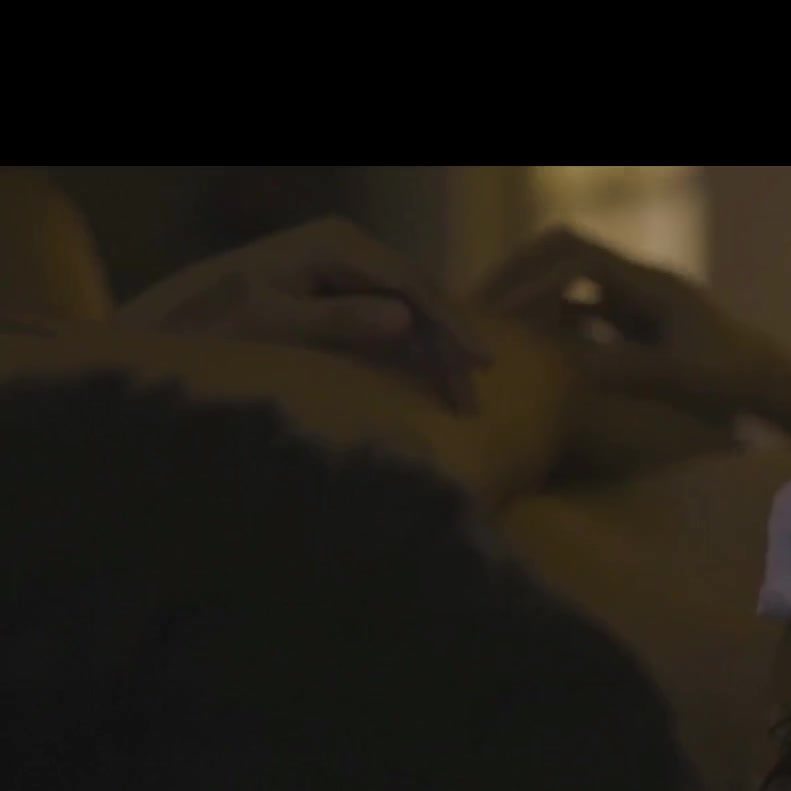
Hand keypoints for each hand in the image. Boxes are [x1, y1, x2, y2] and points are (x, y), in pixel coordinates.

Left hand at [115, 217, 487, 410]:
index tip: (480, 365)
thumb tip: (405, 318)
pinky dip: (413, 350)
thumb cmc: (211, 326)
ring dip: (435, 353)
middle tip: (472, 401)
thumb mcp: (271, 324)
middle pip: (418, 296)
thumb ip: (337, 320)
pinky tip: (427, 380)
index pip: (411, 284)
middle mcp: (346, 246)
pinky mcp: (337, 289)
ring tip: (459, 401)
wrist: (166, 324)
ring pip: (410, 308)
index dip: (450, 326)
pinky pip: (391, 316)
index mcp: (336, 244)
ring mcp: (343, 266)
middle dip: (449, 347)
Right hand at [476, 227, 790, 441]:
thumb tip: (565, 364)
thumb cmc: (733, 380)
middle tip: (477, 305)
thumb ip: (625, 367)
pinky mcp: (637, 322)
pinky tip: (529, 349)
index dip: (532, 278)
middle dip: (519, 273)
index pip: (576, 257)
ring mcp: (638, 299)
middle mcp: (640, 281)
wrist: (769, 385)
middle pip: (564, 252)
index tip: (499, 310)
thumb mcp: (678, 377)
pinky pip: (582, 308)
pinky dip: (553, 320)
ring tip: (491, 326)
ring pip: (569, 280)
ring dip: (532, 294)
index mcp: (650, 284)